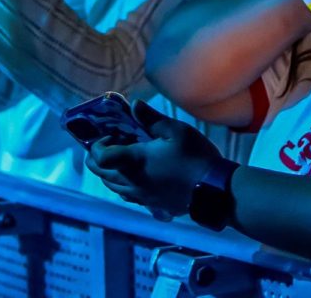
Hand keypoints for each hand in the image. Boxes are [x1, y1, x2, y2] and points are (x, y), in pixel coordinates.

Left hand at [84, 100, 222, 217]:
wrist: (213, 190)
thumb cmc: (194, 156)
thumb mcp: (176, 131)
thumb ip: (151, 119)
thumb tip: (134, 105)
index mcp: (134, 162)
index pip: (100, 157)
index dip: (97, 145)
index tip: (110, 135)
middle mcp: (131, 182)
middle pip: (101, 173)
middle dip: (97, 158)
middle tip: (108, 144)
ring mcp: (141, 196)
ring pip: (112, 187)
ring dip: (108, 172)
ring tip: (120, 159)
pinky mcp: (151, 205)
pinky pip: (127, 196)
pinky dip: (122, 185)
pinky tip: (135, 176)